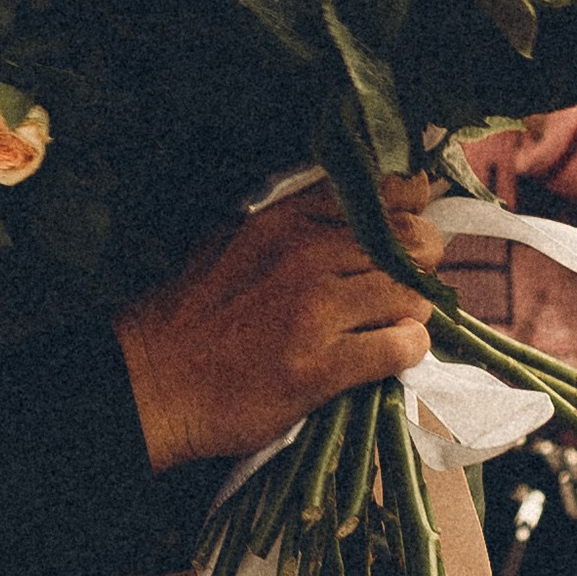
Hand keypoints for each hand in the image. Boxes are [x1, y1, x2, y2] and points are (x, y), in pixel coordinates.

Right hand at [115, 177, 431, 470]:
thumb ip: (289, 222)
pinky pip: (400, 346)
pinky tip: (392, 352)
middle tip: (413, 281)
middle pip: (409, 241)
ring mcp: (315, 311)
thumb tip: (346, 211)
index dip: (411, 206)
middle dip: (423, 262)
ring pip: (412, 294)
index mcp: (284, 220)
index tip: (415, 222)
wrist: (153, 383)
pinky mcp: (322, 367)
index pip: (378, 193)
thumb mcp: (232, 240)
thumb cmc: (190, 313)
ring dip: (414, 310)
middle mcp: (305, 256)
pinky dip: (407, 348)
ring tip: (397, 322)